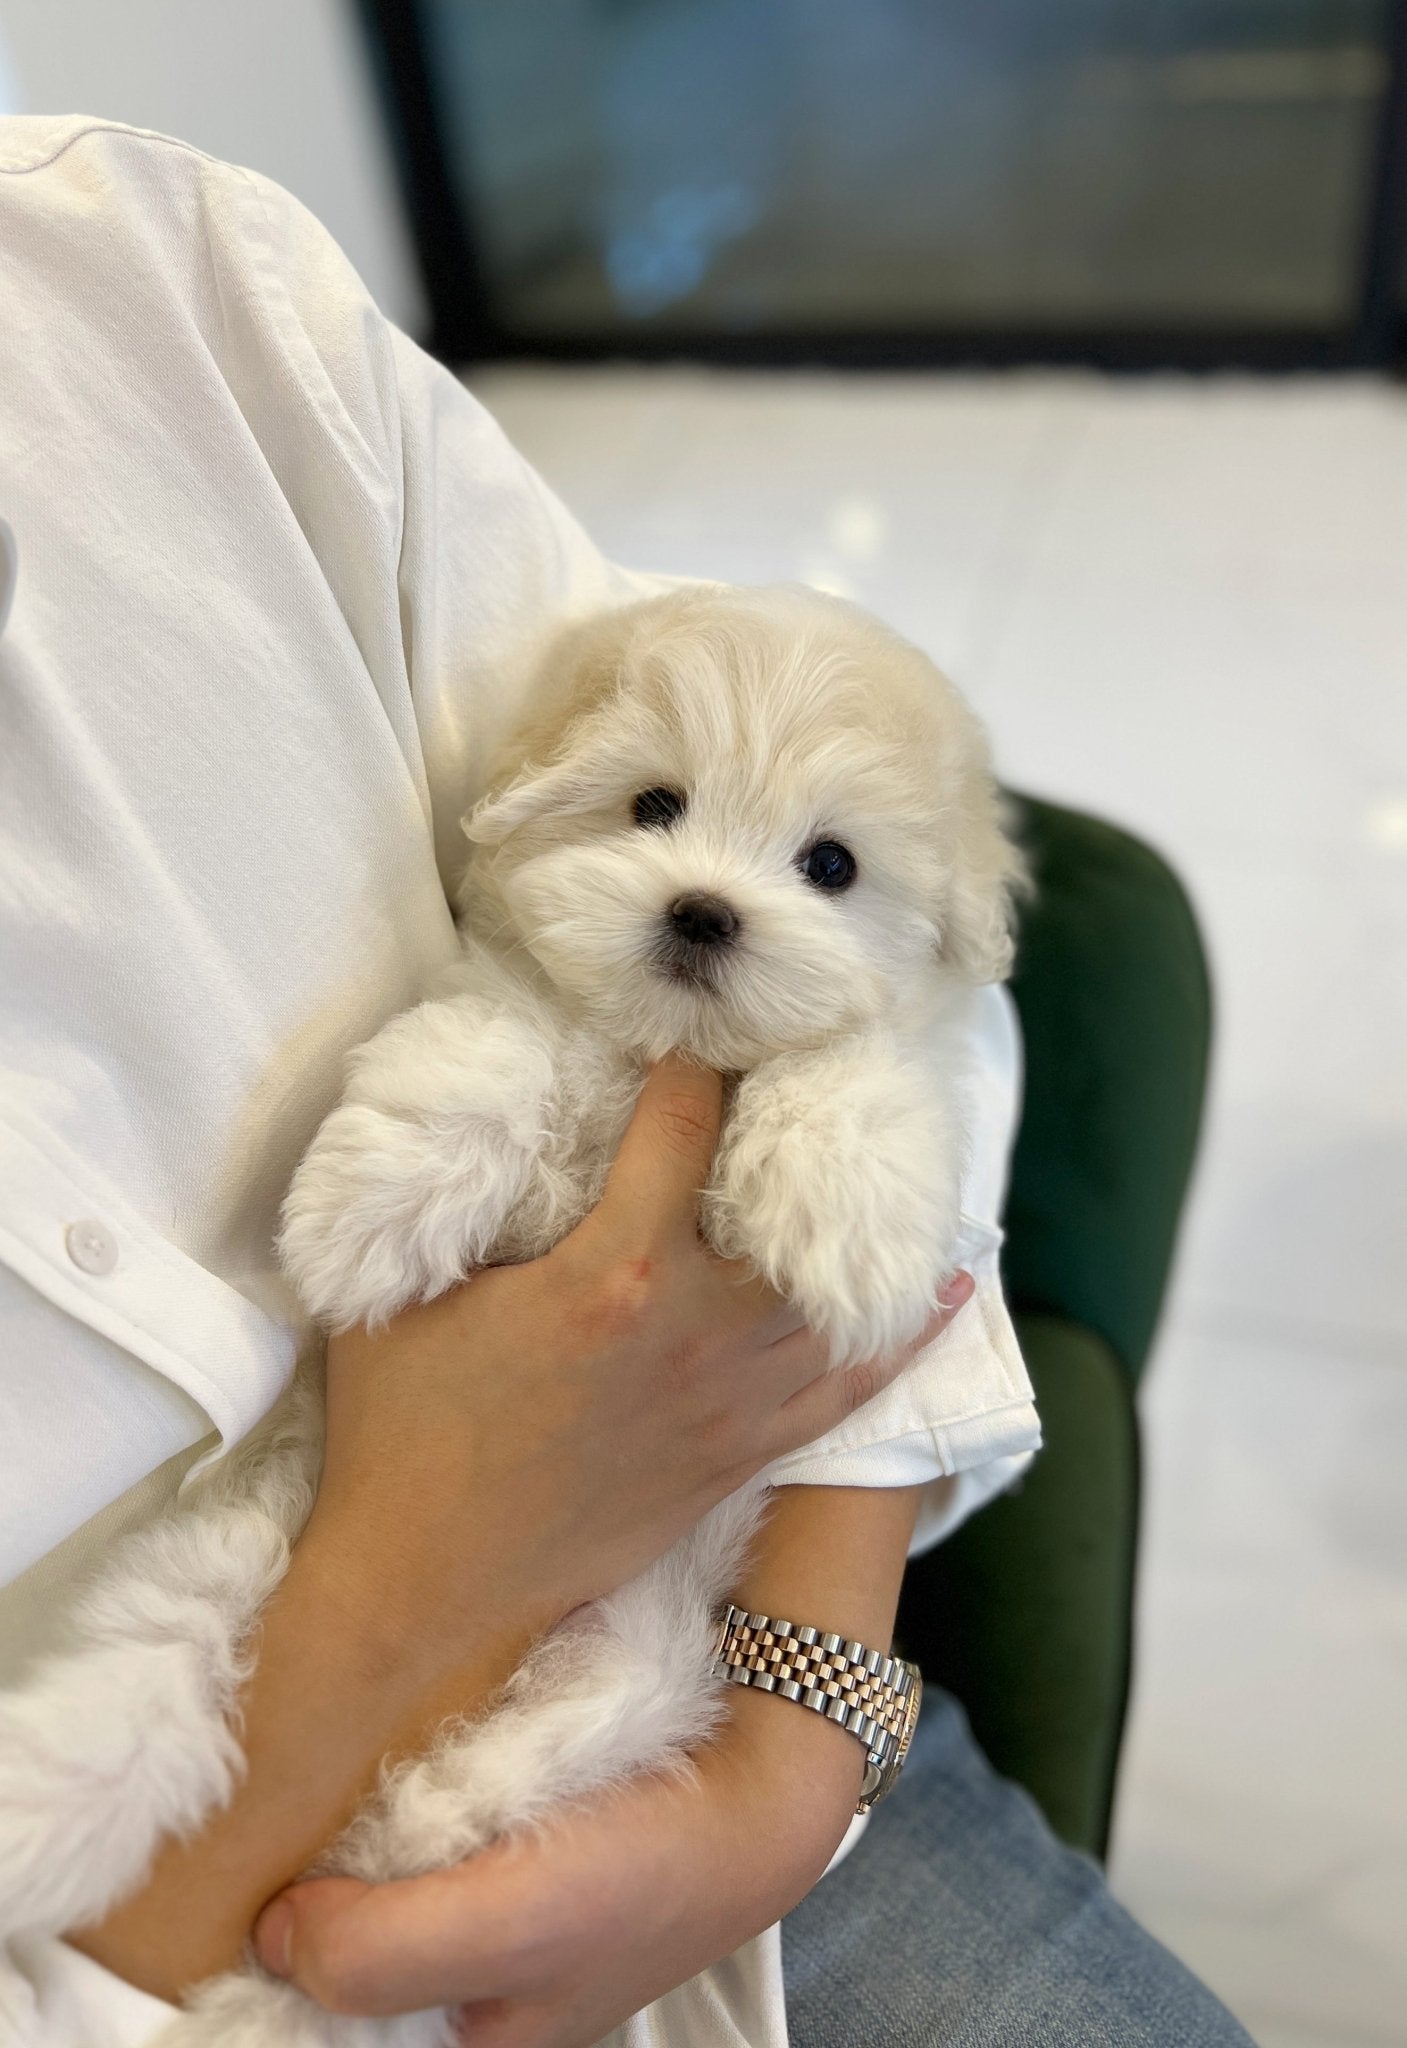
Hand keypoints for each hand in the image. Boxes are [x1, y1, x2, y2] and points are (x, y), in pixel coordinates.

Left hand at [254, 1481, 928, 2042]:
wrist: (763, 1765)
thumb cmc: (659, 1869)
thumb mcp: (508, 1930)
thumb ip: (383, 1954)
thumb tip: (278, 1934)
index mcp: (473, 2034)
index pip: (340, 2017)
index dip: (292, 1958)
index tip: (257, 1887)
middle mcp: (479, 1968)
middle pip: (357, 1934)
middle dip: (322, 1876)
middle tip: (295, 1804)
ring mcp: (498, 1884)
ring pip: (387, 1858)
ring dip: (361, 1813)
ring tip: (336, 1758)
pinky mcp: (515, 1809)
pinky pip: (431, 1797)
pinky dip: (409, 1764)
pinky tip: (397, 1732)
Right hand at [312, 1055, 971, 1675]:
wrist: (427, 1583)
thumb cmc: (401, 1434)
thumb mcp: (404, 1295)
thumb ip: (459, 1210)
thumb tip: (487, 1130)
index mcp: (613, 1273)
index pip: (681, 1129)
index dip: (693, 1064)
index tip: (702, 1029)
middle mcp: (694, 1331)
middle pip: (787, 1209)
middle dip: (801, 1138)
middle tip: (811, 1085)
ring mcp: (728, 1401)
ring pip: (833, 1299)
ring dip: (866, 1231)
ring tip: (897, 1168)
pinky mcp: (737, 1457)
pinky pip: (844, 1390)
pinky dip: (898, 1339)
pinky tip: (943, 1294)